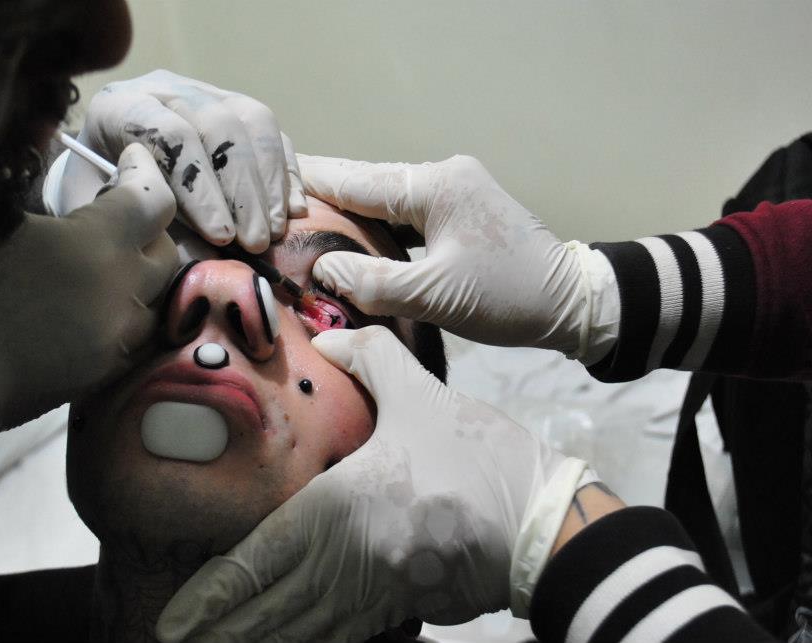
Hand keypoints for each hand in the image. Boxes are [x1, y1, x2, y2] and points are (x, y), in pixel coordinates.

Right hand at [0, 143, 177, 451]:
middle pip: (165, 252)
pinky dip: (124, 311)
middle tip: (115, 210)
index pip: (153, 200)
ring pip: (154, 299)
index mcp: (94, 246)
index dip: (145, 170)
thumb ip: (29, 178)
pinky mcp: (98, 378)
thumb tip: (54, 147)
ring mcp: (114, 343)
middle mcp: (120, 296)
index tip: (129, 158)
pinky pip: (132, 336)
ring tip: (105, 259)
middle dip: (147, 226)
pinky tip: (90, 301)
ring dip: (138, 274)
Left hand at [67, 70, 306, 252]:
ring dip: (269, 183)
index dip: (200, 187)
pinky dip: (287, 174)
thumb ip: (144, 232)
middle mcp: (164, 90)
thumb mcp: (105, 223)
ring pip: (252, 121)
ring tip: (272, 232)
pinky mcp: (236, 109)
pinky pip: (273, 133)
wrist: (102, 186)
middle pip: (217, 124)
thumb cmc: (101, 209)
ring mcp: (205, 94)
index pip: (170, 135)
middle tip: (254, 242)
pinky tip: (291, 213)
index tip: (220, 237)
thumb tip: (199, 252)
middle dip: (242, 190)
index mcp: (119, 109)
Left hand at [156, 326, 589, 641]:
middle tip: (176, 641)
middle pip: (274, 605)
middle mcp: (351, 559)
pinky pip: (347, 634)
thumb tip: (332, 336)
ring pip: (305, 629)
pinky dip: (313, 642)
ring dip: (260, 642)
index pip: (265, 556)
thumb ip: (372, 358)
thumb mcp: (424, 395)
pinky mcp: (407, 608)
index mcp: (344, 506)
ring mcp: (380, 592)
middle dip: (224, 628)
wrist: (548, 520)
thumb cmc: (482, 458)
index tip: (179, 617)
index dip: (219, 591)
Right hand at [301, 154, 618, 360]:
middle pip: (366, 183)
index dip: (308, 183)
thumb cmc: (508, 297)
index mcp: (435, 186)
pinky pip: (404, 214)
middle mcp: (443, 176)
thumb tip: (323, 270)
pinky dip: (376, 226)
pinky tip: (350, 238)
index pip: (355, 180)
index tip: (266, 182)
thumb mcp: (433, 295)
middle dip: (322, 194)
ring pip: (384, 198)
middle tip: (273, 204)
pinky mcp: (460, 212)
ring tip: (301, 221)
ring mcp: (454, 191)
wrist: (572, 303)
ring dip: (348, 211)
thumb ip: (371, 282)